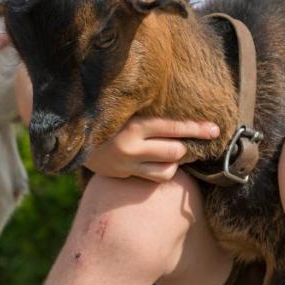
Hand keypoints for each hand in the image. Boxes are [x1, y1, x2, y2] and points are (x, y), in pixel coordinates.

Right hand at [84, 116, 221, 182]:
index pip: (174, 127)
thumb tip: (178, 111)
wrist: (69, 133)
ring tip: (175, 152)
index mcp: (133, 124)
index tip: (215, 129)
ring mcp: (127, 164)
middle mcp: (131, 146)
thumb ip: (146, 111)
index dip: (197, 128)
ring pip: (168, 170)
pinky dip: (163, 170)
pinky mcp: (123, 174)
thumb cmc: (102, 113)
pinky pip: (153, 177)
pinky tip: (162, 161)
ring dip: (175, 161)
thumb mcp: (123, 107)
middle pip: (175, 151)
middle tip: (193, 142)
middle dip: (187, 146)